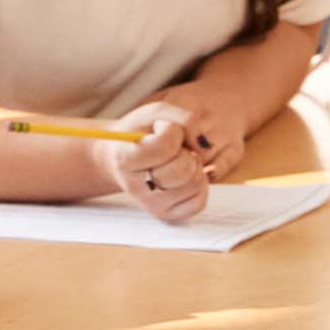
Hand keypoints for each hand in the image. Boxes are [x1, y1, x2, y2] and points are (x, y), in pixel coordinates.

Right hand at [96, 97, 221, 221]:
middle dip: (185, 151)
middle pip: (183, 169)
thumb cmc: (142, 132)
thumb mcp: (156, 113)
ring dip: (194, 167)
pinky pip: (199, 201)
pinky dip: (199, 184)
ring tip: (177, 161)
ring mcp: (151, 206)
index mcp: (125, 158)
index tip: (161, 129)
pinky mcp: (167, 216)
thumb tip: (204, 147)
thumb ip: (184, 119)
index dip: (172, 130)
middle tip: (171, 148)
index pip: (165, 145)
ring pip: (195, 184)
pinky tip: (184, 176)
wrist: (124, 159)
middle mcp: (136, 188)